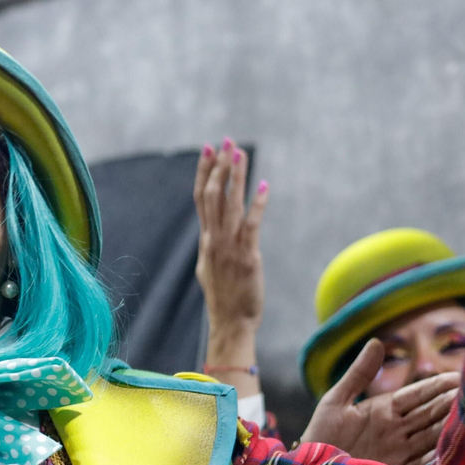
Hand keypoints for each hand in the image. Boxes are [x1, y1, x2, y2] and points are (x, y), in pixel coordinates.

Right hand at [194, 139, 269, 369]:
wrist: (230, 323)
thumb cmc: (224, 299)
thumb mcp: (210, 269)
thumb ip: (212, 248)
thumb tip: (210, 235)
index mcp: (205, 241)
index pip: (201, 199)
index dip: (204, 173)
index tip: (208, 150)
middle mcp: (213, 240)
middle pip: (212, 195)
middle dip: (218, 166)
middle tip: (225, 141)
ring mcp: (228, 247)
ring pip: (228, 204)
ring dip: (234, 177)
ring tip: (239, 153)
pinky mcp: (246, 256)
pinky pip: (251, 224)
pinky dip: (257, 203)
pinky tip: (263, 185)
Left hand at [299, 341, 458, 464]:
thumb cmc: (322, 436)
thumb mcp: (337, 401)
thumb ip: (358, 374)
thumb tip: (377, 341)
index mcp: (386, 410)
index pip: (418, 394)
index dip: (438, 386)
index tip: (459, 376)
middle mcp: (398, 430)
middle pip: (431, 414)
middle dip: (452, 404)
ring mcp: (400, 451)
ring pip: (433, 436)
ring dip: (451, 428)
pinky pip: (425, 464)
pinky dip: (440, 458)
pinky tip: (455, 451)